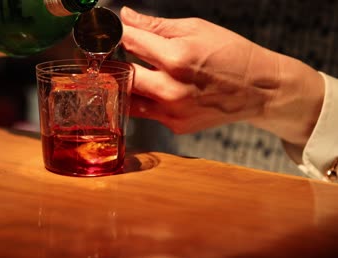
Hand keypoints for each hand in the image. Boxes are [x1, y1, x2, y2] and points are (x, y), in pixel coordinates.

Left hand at [120, 6, 323, 147]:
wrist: (258, 89)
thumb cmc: (230, 54)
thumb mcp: (195, 29)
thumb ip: (155, 25)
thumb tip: (126, 17)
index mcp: (176, 58)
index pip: (130, 42)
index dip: (117, 34)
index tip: (113, 31)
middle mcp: (171, 89)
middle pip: (122, 75)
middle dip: (116, 61)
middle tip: (117, 54)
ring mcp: (172, 112)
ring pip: (128, 99)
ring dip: (126, 84)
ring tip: (134, 72)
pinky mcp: (175, 126)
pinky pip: (147, 112)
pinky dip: (146, 99)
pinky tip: (157, 88)